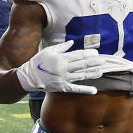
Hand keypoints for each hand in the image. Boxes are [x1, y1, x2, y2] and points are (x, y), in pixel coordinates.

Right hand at [16, 40, 132, 93]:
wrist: (28, 78)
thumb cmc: (38, 62)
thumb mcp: (48, 51)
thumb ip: (61, 47)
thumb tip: (72, 42)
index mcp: (61, 59)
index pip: (77, 56)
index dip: (88, 54)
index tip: (97, 53)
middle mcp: (63, 69)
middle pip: (82, 65)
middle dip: (94, 63)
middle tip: (104, 61)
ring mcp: (64, 79)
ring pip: (81, 76)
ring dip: (92, 74)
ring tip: (102, 71)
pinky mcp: (63, 87)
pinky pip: (76, 89)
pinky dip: (85, 89)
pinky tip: (94, 90)